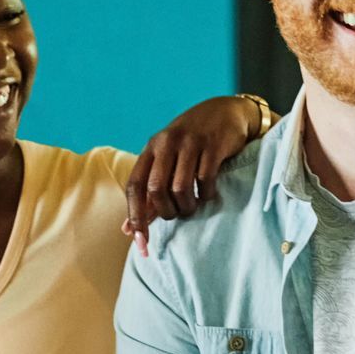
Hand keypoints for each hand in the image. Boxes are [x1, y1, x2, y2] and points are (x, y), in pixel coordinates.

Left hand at [122, 96, 268, 251]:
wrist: (226, 110)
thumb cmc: (193, 141)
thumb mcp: (167, 159)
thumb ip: (149, 192)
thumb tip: (128, 229)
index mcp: (151, 148)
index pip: (134, 186)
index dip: (135, 217)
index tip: (141, 243)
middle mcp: (166, 143)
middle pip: (156, 189)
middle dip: (167, 211)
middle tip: (178, 214)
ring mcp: (190, 142)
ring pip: (180, 187)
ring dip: (187, 206)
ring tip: (193, 206)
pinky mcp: (213, 145)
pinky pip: (205, 179)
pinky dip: (206, 194)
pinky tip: (209, 193)